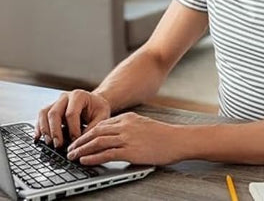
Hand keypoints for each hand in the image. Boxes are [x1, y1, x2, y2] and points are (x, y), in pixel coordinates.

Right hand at [35, 89, 110, 147]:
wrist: (94, 102)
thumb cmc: (98, 108)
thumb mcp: (102, 115)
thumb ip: (94, 126)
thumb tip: (82, 140)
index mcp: (79, 96)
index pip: (71, 113)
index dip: (72, 129)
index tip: (75, 140)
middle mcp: (66, 97)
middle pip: (54, 113)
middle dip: (55, 131)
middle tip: (58, 145)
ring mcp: (57, 101)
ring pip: (44, 113)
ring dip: (45, 130)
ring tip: (50, 143)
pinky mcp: (51, 108)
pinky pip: (41, 116)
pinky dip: (39, 127)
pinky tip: (38, 138)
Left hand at [67, 112, 181, 165]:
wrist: (176, 139)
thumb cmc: (163, 134)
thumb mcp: (143, 124)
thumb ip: (129, 127)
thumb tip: (115, 136)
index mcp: (128, 118)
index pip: (101, 124)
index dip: (87, 132)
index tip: (79, 139)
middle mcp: (125, 126)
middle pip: (96, 132)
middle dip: (80, 141)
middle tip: (70, 148)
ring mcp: (127, 138)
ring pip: (98, 142)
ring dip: (82, 149)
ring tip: (73, 155)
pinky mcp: (130, 151)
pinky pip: (106, 154)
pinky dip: (93, 157)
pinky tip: (85, 160)